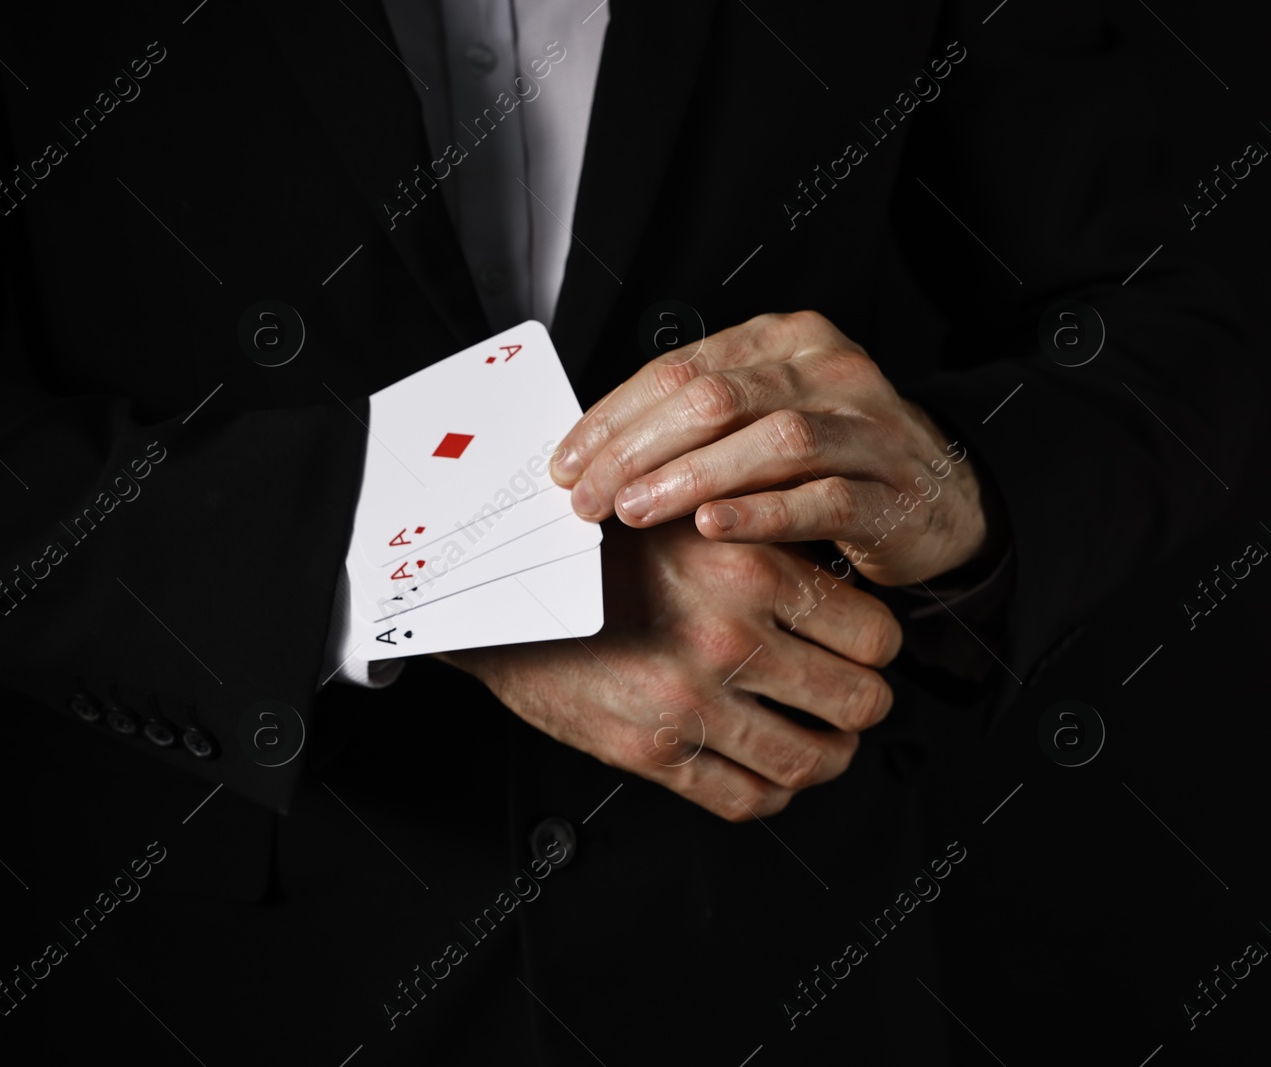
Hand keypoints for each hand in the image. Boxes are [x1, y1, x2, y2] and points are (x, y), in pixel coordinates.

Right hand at [436, 520, 901, 820]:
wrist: (494, 594)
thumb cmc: (588, 550)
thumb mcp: (681, 518)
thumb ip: (759, 541)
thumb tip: (834, 580)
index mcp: (746, 565)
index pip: (873, 632)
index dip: (876, 648)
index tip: (860, 649)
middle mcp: (728, 637)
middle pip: (861, 701)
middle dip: (862, 704)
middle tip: (846, 696)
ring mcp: (691, 703)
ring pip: (814, 760)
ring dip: (828, 755)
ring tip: (817, 738)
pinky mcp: (652, 753)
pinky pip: (748, 799)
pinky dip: (773, 792)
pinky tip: (765, 768)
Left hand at [549, 310, 1003, 586]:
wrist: (944, 496)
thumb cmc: (832, 458)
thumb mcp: (764, 415)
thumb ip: (697, 419)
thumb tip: (592, 453)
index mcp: (786, 340)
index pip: (679, 368)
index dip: (613, 417)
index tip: (566, 463)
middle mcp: (829, 370)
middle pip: (715, 398)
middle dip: (636, 450)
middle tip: (586, 498)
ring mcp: (867, 428)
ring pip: (769, 440)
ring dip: (689, 476)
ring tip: (631, 511)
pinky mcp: (891, 491)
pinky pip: (820, 498)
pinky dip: (760, 512)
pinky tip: (710, 527)